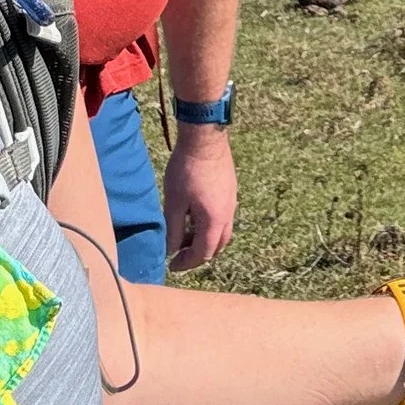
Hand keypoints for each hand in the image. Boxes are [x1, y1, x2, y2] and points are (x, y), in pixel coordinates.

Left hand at [161, 129, 236, 272]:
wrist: (204, 139)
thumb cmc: (186, 171)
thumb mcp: (173, 203)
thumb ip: (173, 230)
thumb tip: (171, 250)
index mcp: (214, 221)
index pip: (203, 253)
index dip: (186, 263)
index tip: (171, 264)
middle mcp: (228, 215)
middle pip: (217, 246)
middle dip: (198, 254)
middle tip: (179, 252)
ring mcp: (232, 202)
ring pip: (222, 232)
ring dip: (205, 239)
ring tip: (186, 234)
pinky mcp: (231, 190)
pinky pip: (224, 217)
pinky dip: (210, 225)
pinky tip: (195, 215)